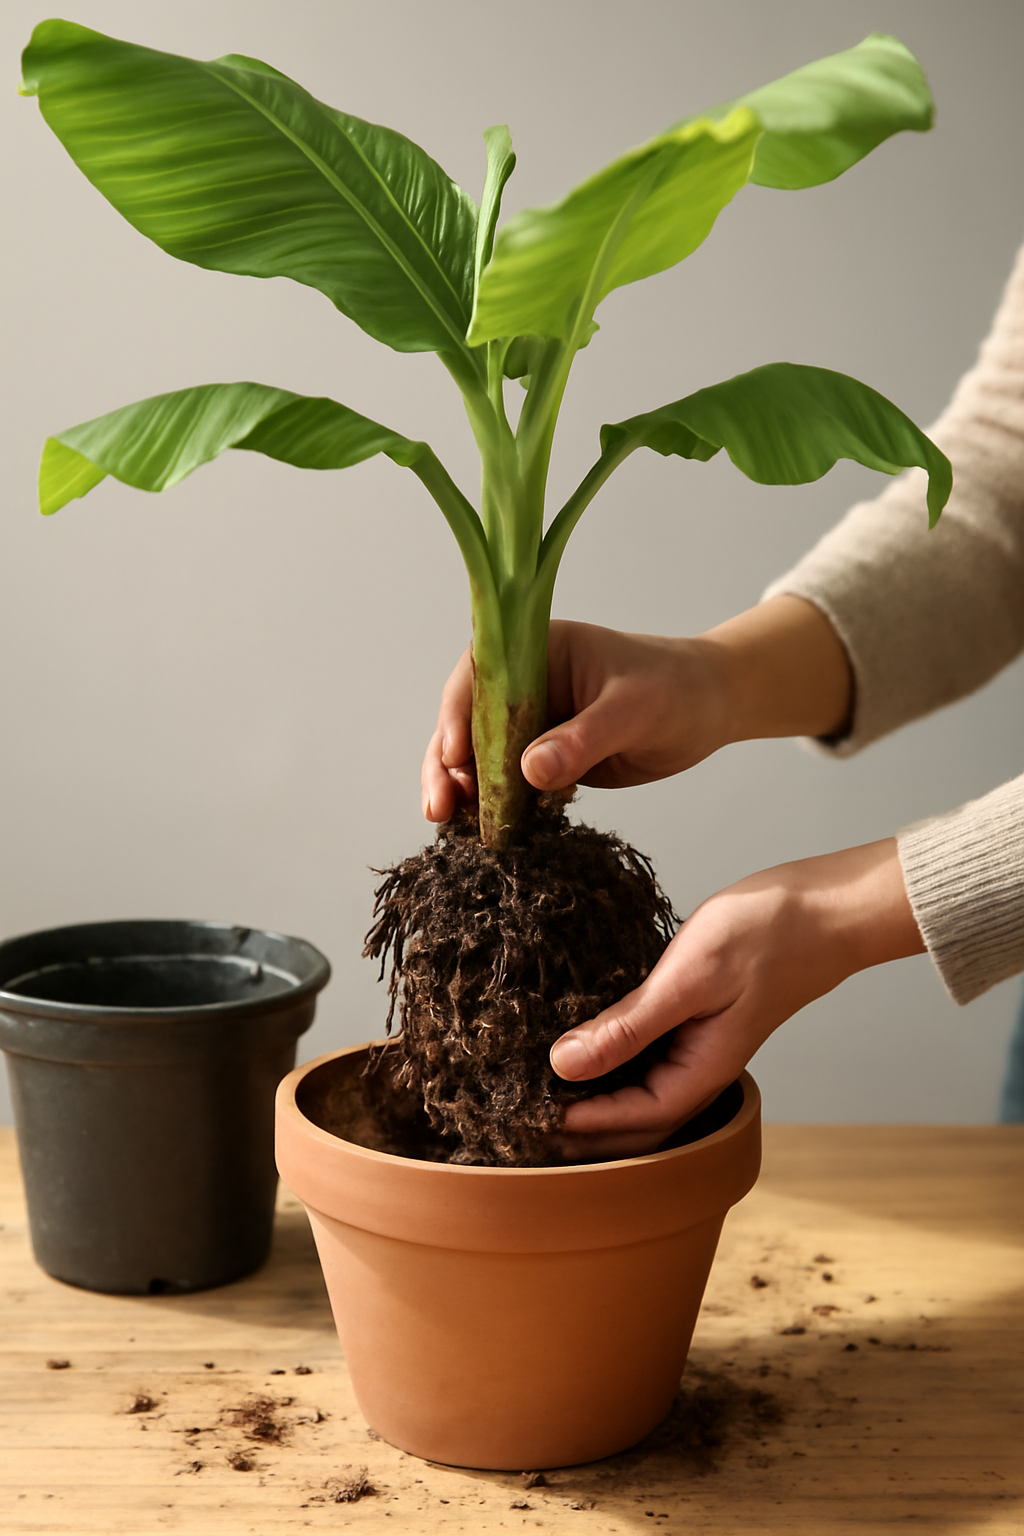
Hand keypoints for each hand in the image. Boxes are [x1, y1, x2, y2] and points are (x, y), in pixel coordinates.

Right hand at [421, 598, 852, 821]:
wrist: (711, 707)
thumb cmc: (677, 689)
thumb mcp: (634, 710)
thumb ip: (583, 739)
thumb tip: (530, 771)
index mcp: (536, 649)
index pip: (480, 677)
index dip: (459, 716)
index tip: (455, 757)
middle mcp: (523, 682)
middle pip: (466, 721)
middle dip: (447, 763)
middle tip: (439, 807)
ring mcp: (531, 721)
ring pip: (479, 756)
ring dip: (463, 789)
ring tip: (449, 824)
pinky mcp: (544, 756)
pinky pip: (506, 781)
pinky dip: (493, 804)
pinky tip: (484, 830)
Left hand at [550, 839, 923, 1160]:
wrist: (824, 907)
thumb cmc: (767, 936)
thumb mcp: (689, 979)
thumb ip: (628, 1026)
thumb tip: (564, 1066)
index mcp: (702, 1071)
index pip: (632, 1122)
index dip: (578, 1125)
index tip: (525, 1117)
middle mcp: (699, 1069)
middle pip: (634, 1122)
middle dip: (581, 1126)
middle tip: (521, 1117)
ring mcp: (699, 1046)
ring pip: (638, 1091)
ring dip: (593, 1096)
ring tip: (537, 1088)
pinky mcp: (694, 1019)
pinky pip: (646, 1056)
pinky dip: (611, 1058)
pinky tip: (580, 1042)